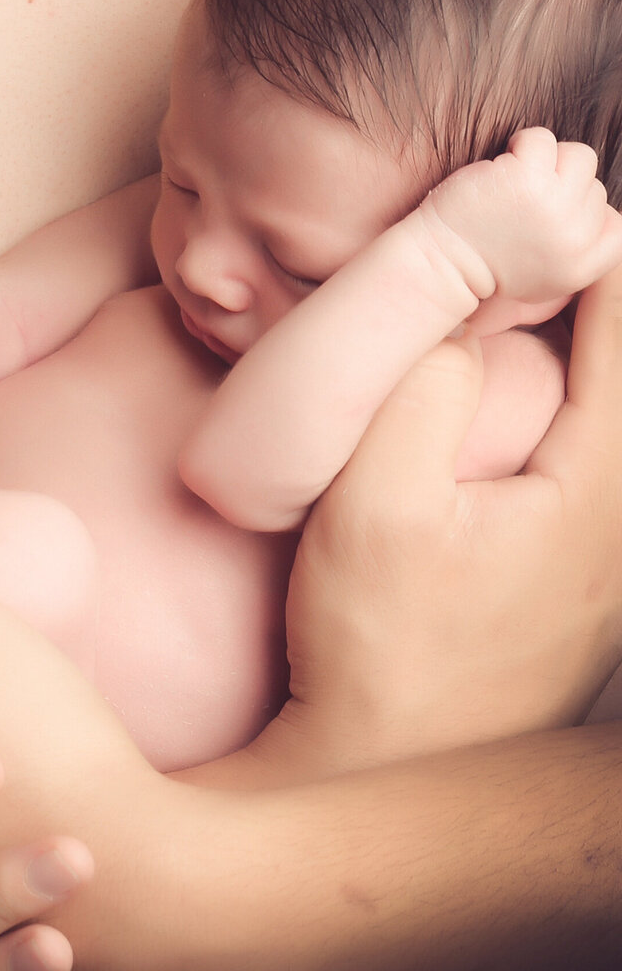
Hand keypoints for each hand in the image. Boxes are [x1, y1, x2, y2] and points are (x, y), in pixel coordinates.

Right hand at [263, 263, 621, 777]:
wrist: (378, 773)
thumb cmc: (375, 648)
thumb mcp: (374, 505)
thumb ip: (421, 393)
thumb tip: (458, 318)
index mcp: (595, 501)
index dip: (606, 262)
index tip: (577, 197)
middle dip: (605, 297)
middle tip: (572, 223)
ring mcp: (607, 570)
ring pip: (618, 426)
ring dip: (596, 349)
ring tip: (560, 283)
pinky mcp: (578, 592)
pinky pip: (601, 467)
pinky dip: (584, 400)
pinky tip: (542, 384)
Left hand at [420, 129, 621, 317]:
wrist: (443, 261)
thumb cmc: (489, 263)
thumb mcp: (548, 279)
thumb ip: (582, 252)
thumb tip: (604, 212)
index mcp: (584, 266)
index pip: (615, 224)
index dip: (589, 211)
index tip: (555, 213)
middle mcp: (575, 238)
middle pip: (593, 186)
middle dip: (560, 186)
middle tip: (523, 201)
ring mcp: (554, 205)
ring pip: (579, 157)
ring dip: (548, 160)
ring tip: (517, 176)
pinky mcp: (526, 177)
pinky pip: (543, 139)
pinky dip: (523, 142)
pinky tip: (501, 164)